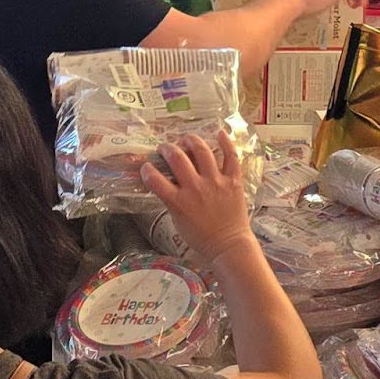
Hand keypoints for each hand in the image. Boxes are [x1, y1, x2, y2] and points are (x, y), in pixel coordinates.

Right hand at [140, 131, 253, 264]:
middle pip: (177, 158)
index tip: (146, 166)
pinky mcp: (233, 181)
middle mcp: (195, 188)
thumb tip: (165, 183)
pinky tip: (218, 132)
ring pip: (202, 151)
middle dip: (167, 148)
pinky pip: (231, 156)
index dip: (147, 169)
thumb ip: (171, 200)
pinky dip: (225, 142)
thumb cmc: (200, 237)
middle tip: (166, 148)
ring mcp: (216, 182)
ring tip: (186, 139)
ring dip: (191, 141)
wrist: (228, 246)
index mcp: (178, 201)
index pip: (155, 180)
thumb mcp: (178, 221)